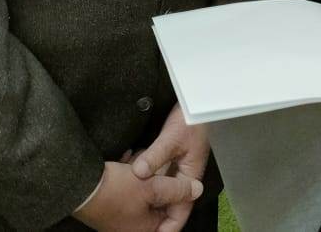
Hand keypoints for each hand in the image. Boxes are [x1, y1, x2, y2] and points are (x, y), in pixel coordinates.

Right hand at [72, 161, 202, 231]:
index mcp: (146, 230)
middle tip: (162, 167)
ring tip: (142, 160)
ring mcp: (121, 217)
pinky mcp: (112, 203)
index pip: (173, 222)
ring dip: (147, 175)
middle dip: (162, 182)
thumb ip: (178, 190)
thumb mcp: (153, 187)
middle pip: (159, 205)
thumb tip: (197, 190)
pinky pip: (130, 188)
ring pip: (144, 192)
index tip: (187, 185)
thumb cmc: (114, 191)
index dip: (182, 201)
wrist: (78, 185)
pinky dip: (133, 175)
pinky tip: (127, 160)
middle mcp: (133, 227)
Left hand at [132, 104, 209, 231]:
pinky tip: (127, 174)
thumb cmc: (190, 119)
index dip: (168, 227)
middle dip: (152, 215)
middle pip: (167, 204)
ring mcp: (174, 168)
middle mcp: (182, 176)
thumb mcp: (172, 138)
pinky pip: (154, 175)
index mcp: (189, 177)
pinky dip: (142, 177)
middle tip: (131, 222)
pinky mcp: (166, 159)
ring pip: (158, 189)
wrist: (194, 101)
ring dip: (145, 196)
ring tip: (125, 202)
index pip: (180, 210)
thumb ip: (155, 156)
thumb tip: (138, 173)